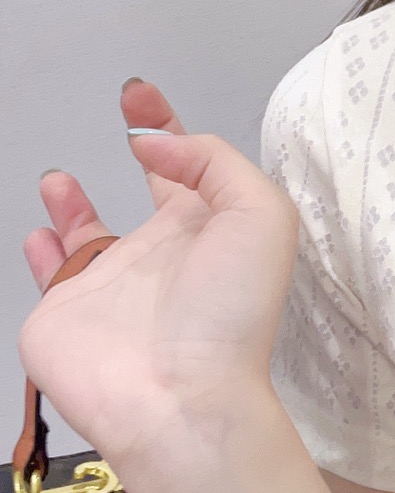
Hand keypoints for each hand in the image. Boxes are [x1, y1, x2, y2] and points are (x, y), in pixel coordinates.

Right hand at [20, 79, 297, 475]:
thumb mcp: (258, 214)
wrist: (179, 398)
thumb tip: (152, 143)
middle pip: (150, 190)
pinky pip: (50, 275)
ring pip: (90, 234)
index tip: (140, 94)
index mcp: (209, 229)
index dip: (168, 123)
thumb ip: (212, 161)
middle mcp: (162, 254)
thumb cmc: (230, 312)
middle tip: (124, 111)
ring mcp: (110, 285)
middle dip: (139, 150)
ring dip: (73, 206)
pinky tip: (38, 235)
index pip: (191, 163)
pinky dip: (41, 254)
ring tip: (58, 180)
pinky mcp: (63, 314)